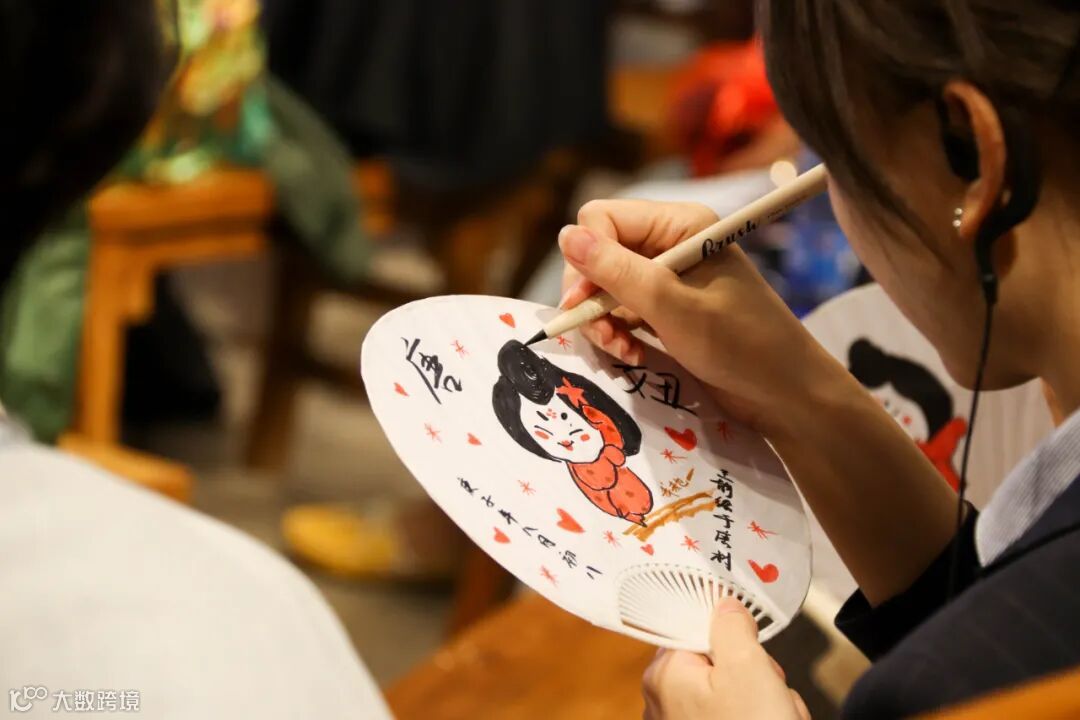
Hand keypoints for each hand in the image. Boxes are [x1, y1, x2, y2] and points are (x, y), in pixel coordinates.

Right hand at [558, 199, 844, 436]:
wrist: (785, 393)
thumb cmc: (740, 344)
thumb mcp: (673, 308)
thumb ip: (618, 273)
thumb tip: (565, 235)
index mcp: (678, 223)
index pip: (601, 218)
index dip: (586, 258)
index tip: (583, 303)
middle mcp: (669, 242)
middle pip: (598, 252)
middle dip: (591, 295)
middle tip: (600, 334)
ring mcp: (667, 277)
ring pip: (604, 286)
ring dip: (602, 321)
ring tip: (621, 351)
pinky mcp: (665, 308)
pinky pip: (621, 310)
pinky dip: (618, 333)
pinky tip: (631, 355)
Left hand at [642, 599, 809, 719]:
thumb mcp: (748, 667)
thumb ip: (732, 626)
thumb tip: (724, 604)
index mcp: (665, 673)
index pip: (696, 630)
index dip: (731, 636)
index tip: (751, 647)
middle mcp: (665, 701)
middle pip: (722, 663)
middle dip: (757, 676)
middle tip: (769, 694)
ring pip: (740, 695)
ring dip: (768, 704)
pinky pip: (742, 718)